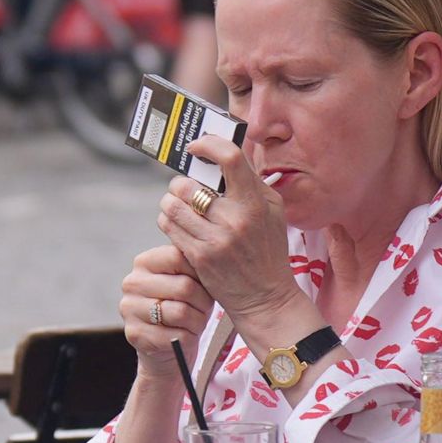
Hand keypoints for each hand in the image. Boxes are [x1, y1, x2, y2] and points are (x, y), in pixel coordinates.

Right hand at [120, 245, 216, 377]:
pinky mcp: (134, 334)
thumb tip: (212, 255)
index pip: (178, 257)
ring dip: (197, 321)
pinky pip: (176, 336)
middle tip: (204, 308)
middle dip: (203, 302)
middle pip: (183, 287)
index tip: (205, 284)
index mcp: (145, 262)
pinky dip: (189, 339)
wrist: (168, 347)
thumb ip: (194, 266)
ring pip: (181, 313)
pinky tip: (185, 337)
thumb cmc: (184, 307)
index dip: (200, 273)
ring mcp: (129, 309)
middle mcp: (132, 283)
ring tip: (196, 322)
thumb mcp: (191, 281)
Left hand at [158, 136, 301, 331]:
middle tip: (185, 189)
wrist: (266, 298)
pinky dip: (168, 220)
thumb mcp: (273, 212)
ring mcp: (215, 239)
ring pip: (172, 204)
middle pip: (189, 183)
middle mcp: (235, 219)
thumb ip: (251, 182)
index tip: (197, 147)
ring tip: (178, 205)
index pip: (231, 158)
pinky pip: (169, 226)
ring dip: (170, 201)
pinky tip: (178, 223)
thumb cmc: (268, 250)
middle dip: (181, 182)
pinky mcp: (199, 257)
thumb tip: (226, 154)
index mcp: (256, 203)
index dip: (209, 144)